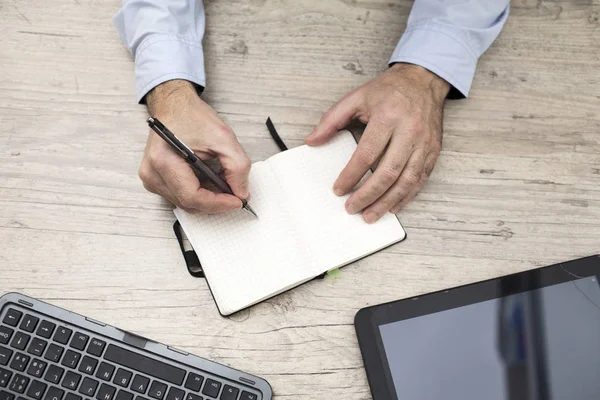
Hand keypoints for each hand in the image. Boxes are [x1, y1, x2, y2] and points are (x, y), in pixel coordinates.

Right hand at [139, 80, 250, 211]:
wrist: (174, 105)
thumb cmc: (191, 116)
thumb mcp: (223, 137)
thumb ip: (237, 166)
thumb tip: (241, 192)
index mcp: (164, 161)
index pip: (192, 197)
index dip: (218, 203)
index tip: (237, 201)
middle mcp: (152, 173)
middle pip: (189, 203)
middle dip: (216, 202)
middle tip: (236, 193)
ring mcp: (151, 178)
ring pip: (185, 203)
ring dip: (208, 198)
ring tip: (223, 183)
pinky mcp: (155, 179)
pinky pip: (180, 196)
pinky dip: (199, 193)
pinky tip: (210, 181)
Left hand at [306, 63, 449, 222]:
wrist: (423, 79)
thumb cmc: (390, 90)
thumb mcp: (357, 97)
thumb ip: (331, 120)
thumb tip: (312, 140)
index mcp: (388, 116)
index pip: (366, 154)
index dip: (351, 175)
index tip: (339, 188)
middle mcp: (409, 131)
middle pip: (387, 172)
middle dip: (368, 195)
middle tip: (352, 208)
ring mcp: (424, 143)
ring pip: (406, 181)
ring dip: (387, 202)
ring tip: (370, 215)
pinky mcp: (433, 151)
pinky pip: (420, 179)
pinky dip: (406, 196)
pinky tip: (392, 206)